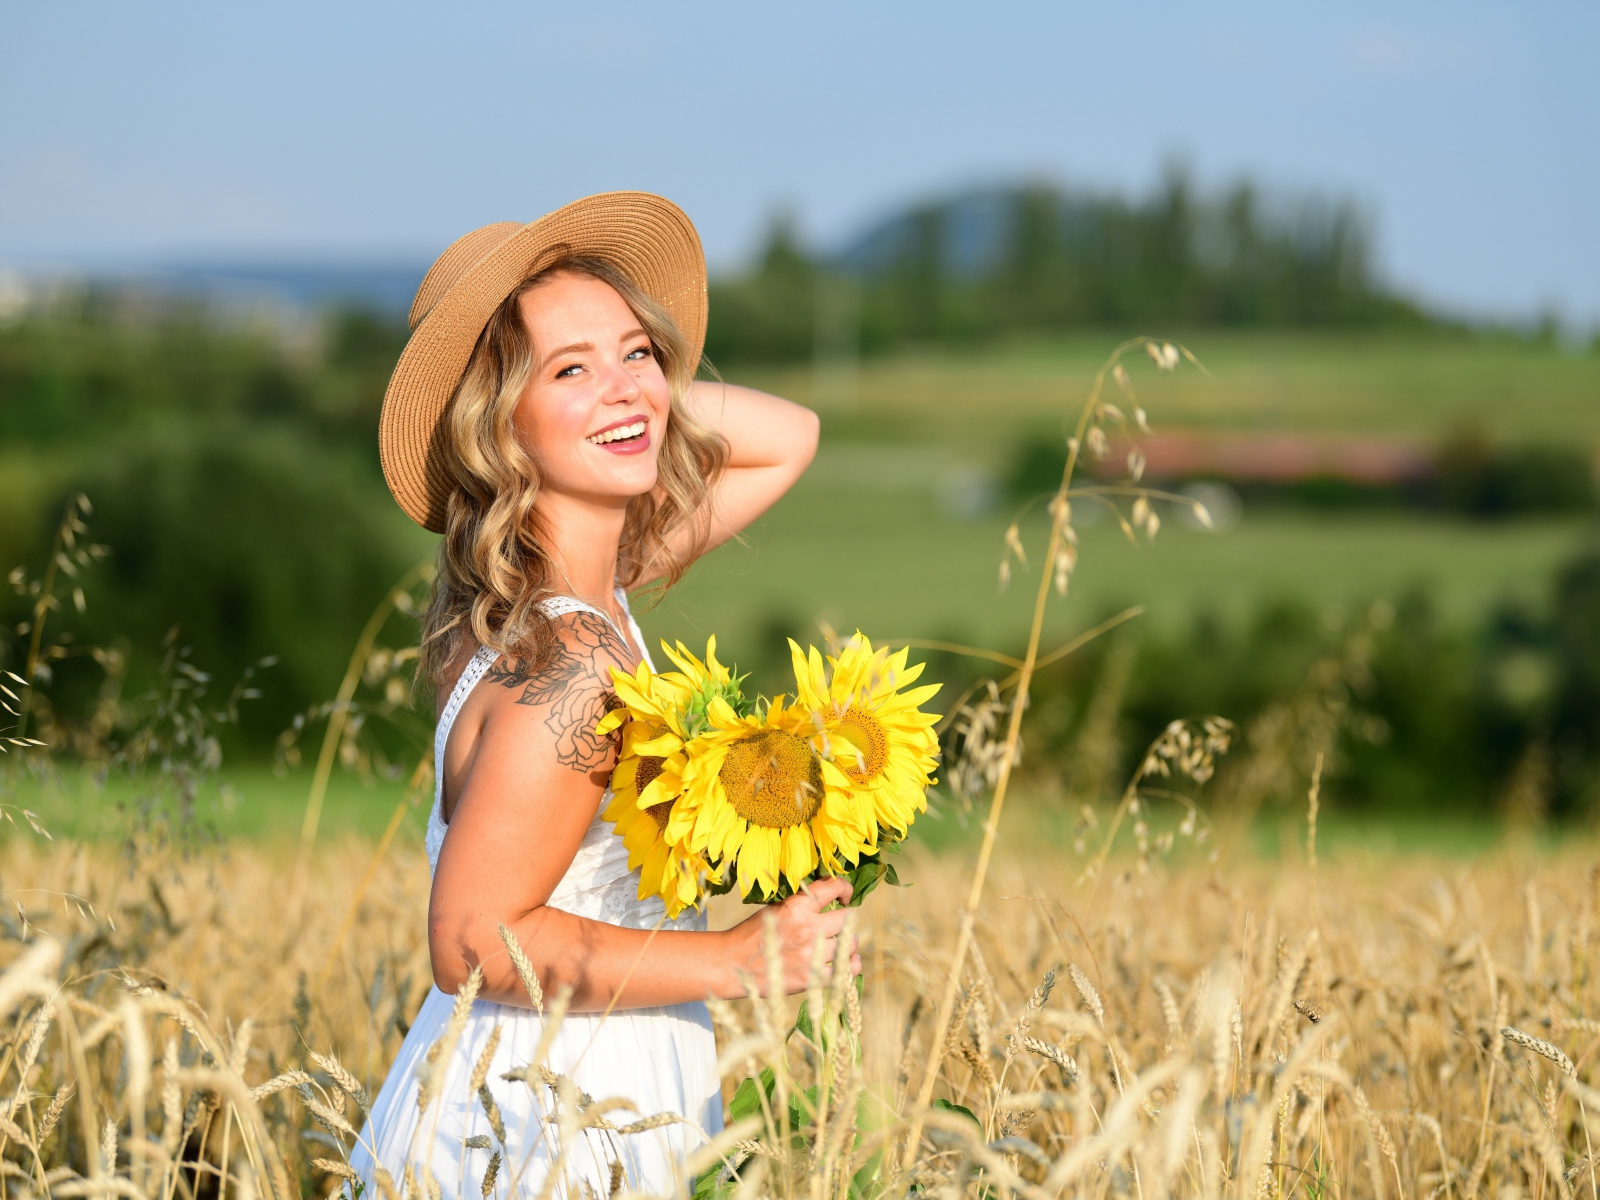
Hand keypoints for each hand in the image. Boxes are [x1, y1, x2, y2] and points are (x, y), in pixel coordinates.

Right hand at [724, 877, 861, 995]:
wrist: (731, 964)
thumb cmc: (752, 935)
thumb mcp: (775, 910)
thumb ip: (802, 905)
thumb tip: (830, 900)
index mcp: (796, 906)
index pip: (833, 887)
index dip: (845, 889)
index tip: (846, 897)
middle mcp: (807, 927)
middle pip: (848, 919)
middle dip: (846, 922)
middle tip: (838, 928)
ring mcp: (810, 953)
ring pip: (850, 944)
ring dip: (847, 945)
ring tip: (840, 948)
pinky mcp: (810, 977)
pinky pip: (846, 971)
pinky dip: (849, 968)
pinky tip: (845, 965)